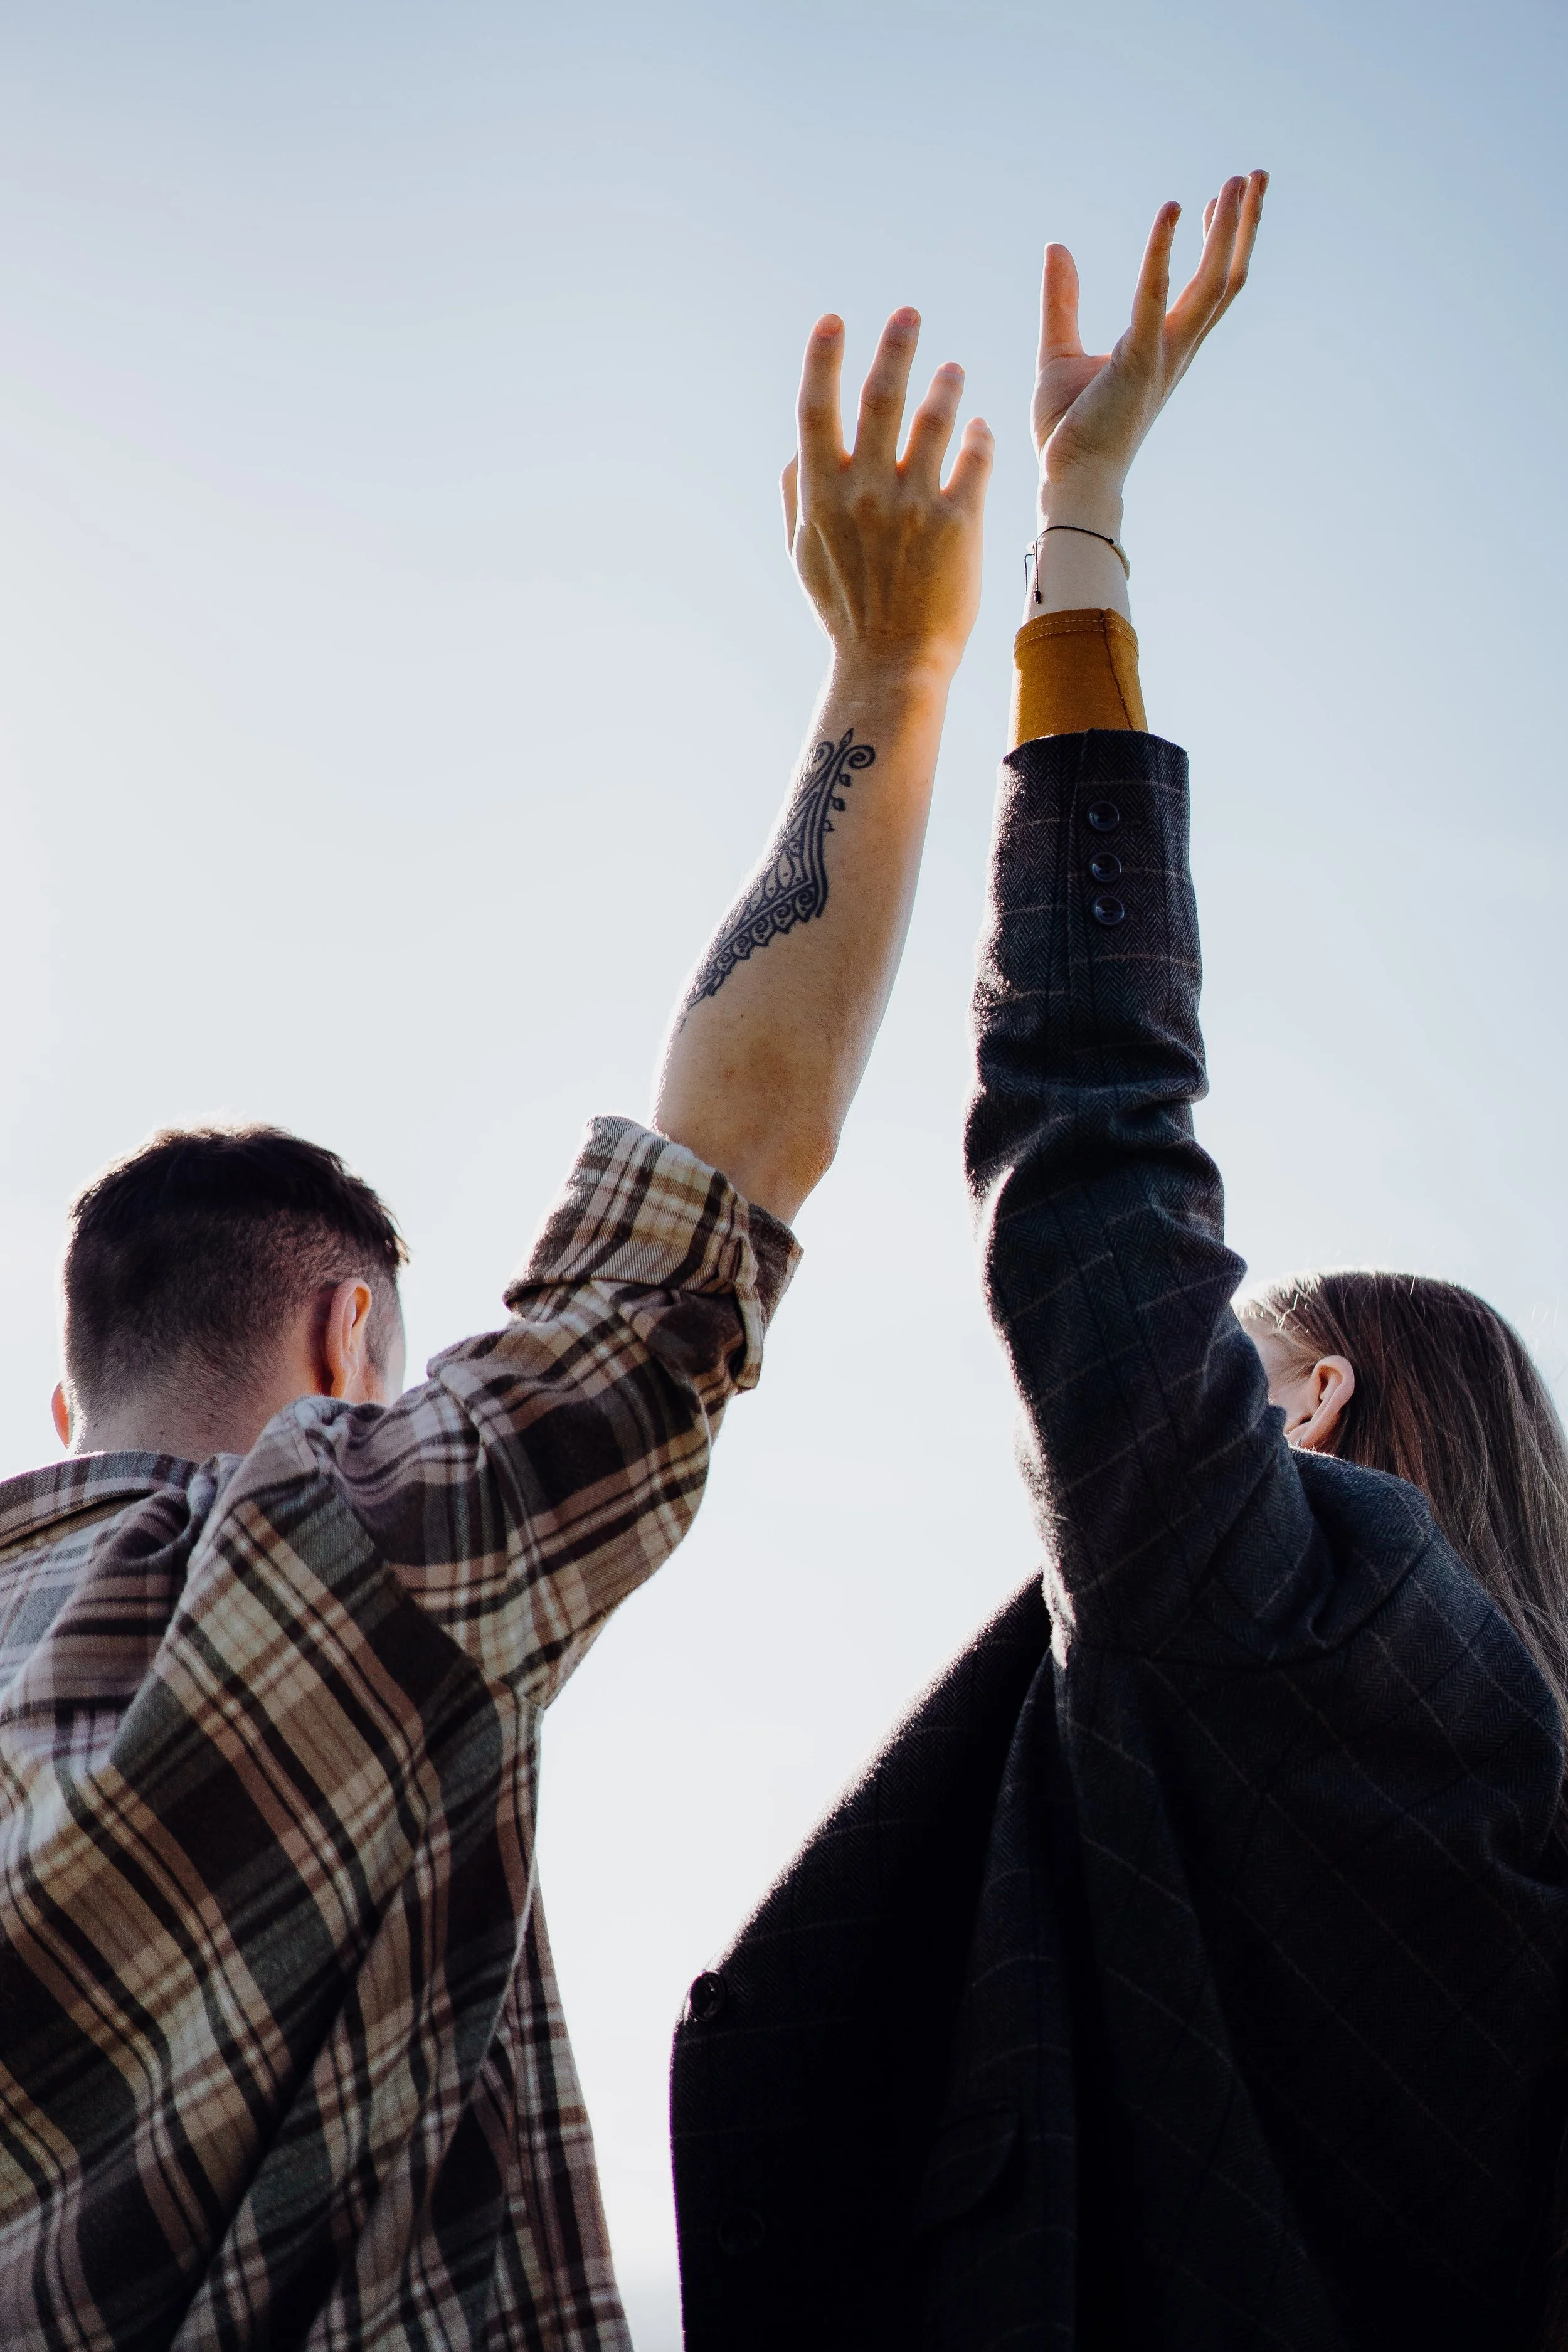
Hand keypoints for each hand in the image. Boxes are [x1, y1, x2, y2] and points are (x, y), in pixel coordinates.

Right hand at [783, 309, 992, 681]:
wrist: (892, 665)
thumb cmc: (846, 611)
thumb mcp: (804, 555)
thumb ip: (796, 497)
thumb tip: (795, 450)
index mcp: (820, 495)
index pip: (816, 408)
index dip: (822, 358)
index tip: (834, 321)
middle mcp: (864, 493)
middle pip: (880, 397)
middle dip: (895, 347)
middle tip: (909, 315)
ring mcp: (912, 506)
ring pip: (935, 420)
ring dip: (945, 386)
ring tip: (953, 370)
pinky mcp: (957, 524)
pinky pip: (974, 460)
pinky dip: (978, 438)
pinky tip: (981, 430)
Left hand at [1033, 171, 1266, 520]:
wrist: (1068, 479)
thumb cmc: (1068, 429)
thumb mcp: (1058, 351)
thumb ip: (1062, 300)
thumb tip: (1057, 248)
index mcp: (1163, 348)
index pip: (1202, 286)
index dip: (1216, 241)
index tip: (1218, 201)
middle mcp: (1175, 349)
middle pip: (1225, 277)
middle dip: (1241, 226)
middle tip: (1253, 176)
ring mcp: (1163, 354)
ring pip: (1213, 282)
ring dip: (1227, 230)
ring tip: (1236, 183)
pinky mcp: (1139, 360)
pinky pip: (1155, 295)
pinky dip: (1162, 251)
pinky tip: (1172, 209)